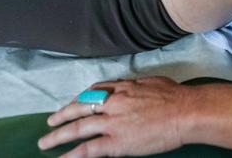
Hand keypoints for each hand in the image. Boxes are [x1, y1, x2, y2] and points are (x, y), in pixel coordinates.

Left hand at [38, 77, 184, 156]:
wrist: (186, 112)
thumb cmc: (175, 96)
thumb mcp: (151, 82)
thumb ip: (134, 85)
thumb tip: (128, 87)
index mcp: (122, 88)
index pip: (94, 92)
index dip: (79, 99)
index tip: (72, 103)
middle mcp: (113, 103)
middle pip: (80, 108)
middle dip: (62, 115)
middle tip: (49, 122)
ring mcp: (113, 123)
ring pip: (78, 128)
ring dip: (58, 135)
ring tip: (45, 143)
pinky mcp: (117, 142)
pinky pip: (89, 149)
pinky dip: (72, 154)